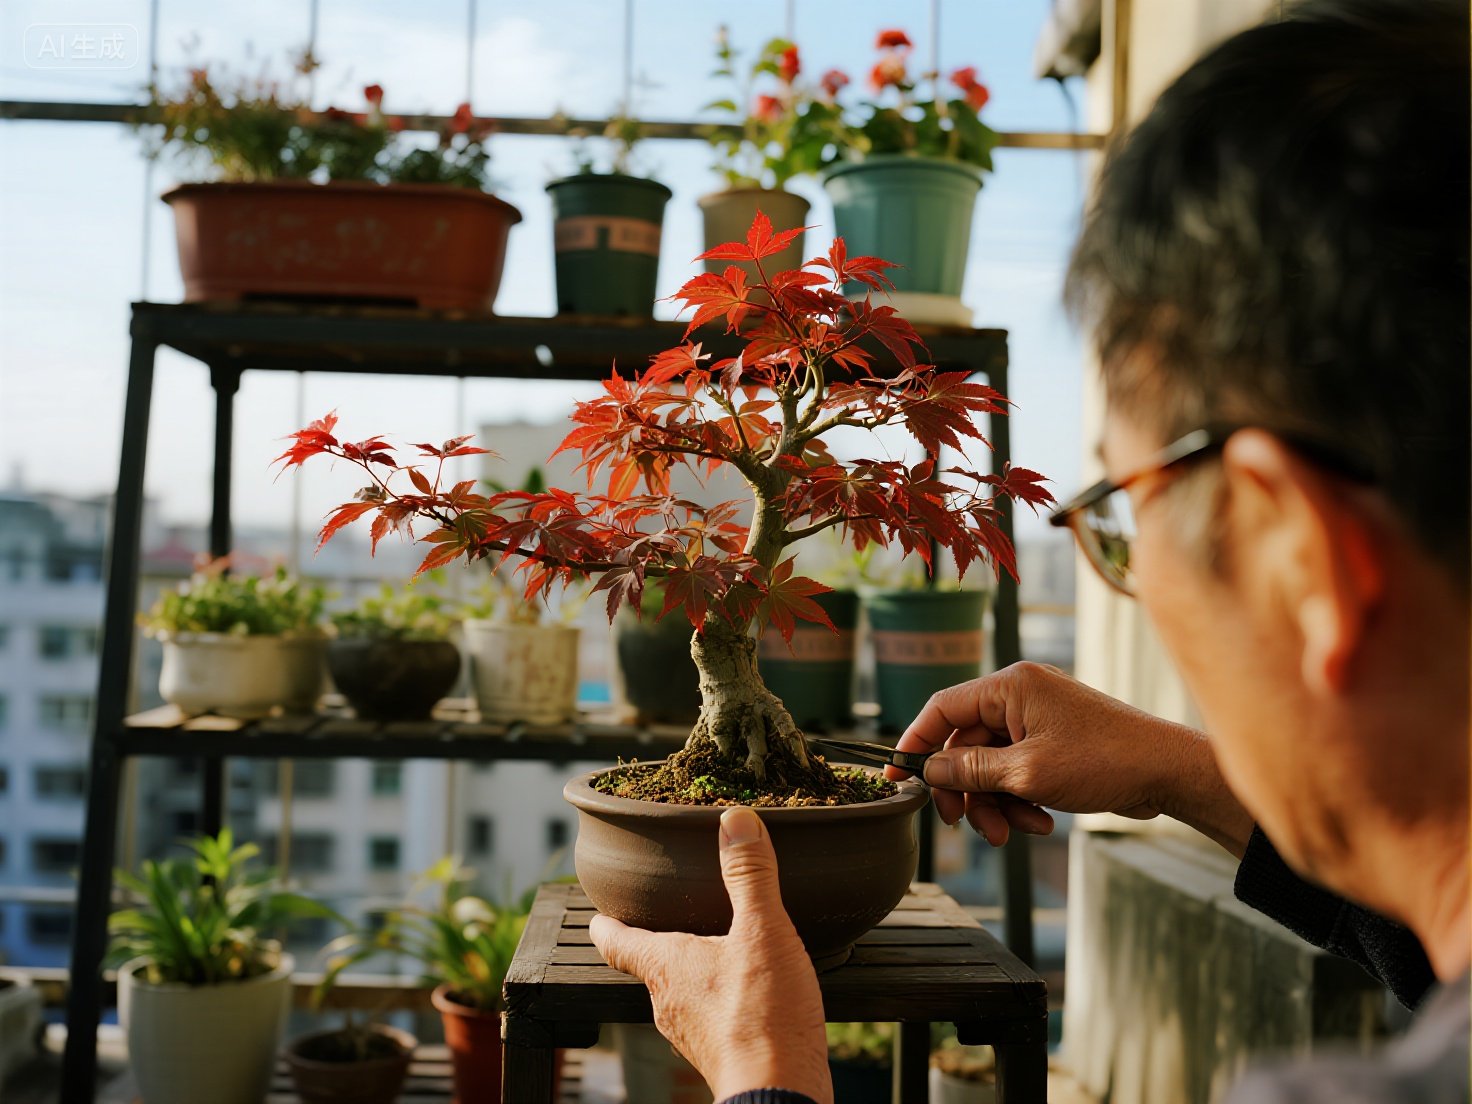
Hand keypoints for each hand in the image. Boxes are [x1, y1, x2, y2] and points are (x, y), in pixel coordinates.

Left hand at [588, 807, 833, 1103]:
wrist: (782, 1095)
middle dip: (660, 939)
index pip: (615, 940)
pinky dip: (723, 997)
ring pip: (682, 991)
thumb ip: (750, 875)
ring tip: (719, 946)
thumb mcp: (763, 932)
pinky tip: (752, 991)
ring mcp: (691, 1032)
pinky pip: (712, 1015)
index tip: (598, 911)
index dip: (605, 921)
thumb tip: (735, 820)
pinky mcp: (721, 1052)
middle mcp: (668, 1001)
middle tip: (672, 913)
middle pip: (650, 963)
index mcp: (665, 966)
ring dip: (695, 969)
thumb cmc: (764, 1017)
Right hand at [887, 662, 1199, 845]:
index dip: (915, 742)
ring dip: (993, 802)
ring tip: (1011, 832)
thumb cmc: (1104, 761)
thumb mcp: (1027, 772)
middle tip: (961, 824)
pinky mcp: (1052, 744)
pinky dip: (1018, 799)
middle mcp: (1019, 696)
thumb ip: (972, 771)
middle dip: (964, 789)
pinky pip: (1015, 772)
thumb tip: (931, 769)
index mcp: (1010, 686)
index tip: (897, 775)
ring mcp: (1037, 720)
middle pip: (964, 745)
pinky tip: (1039, 822)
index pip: (942, 708)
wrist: (1166, 773)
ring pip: (989, 765)